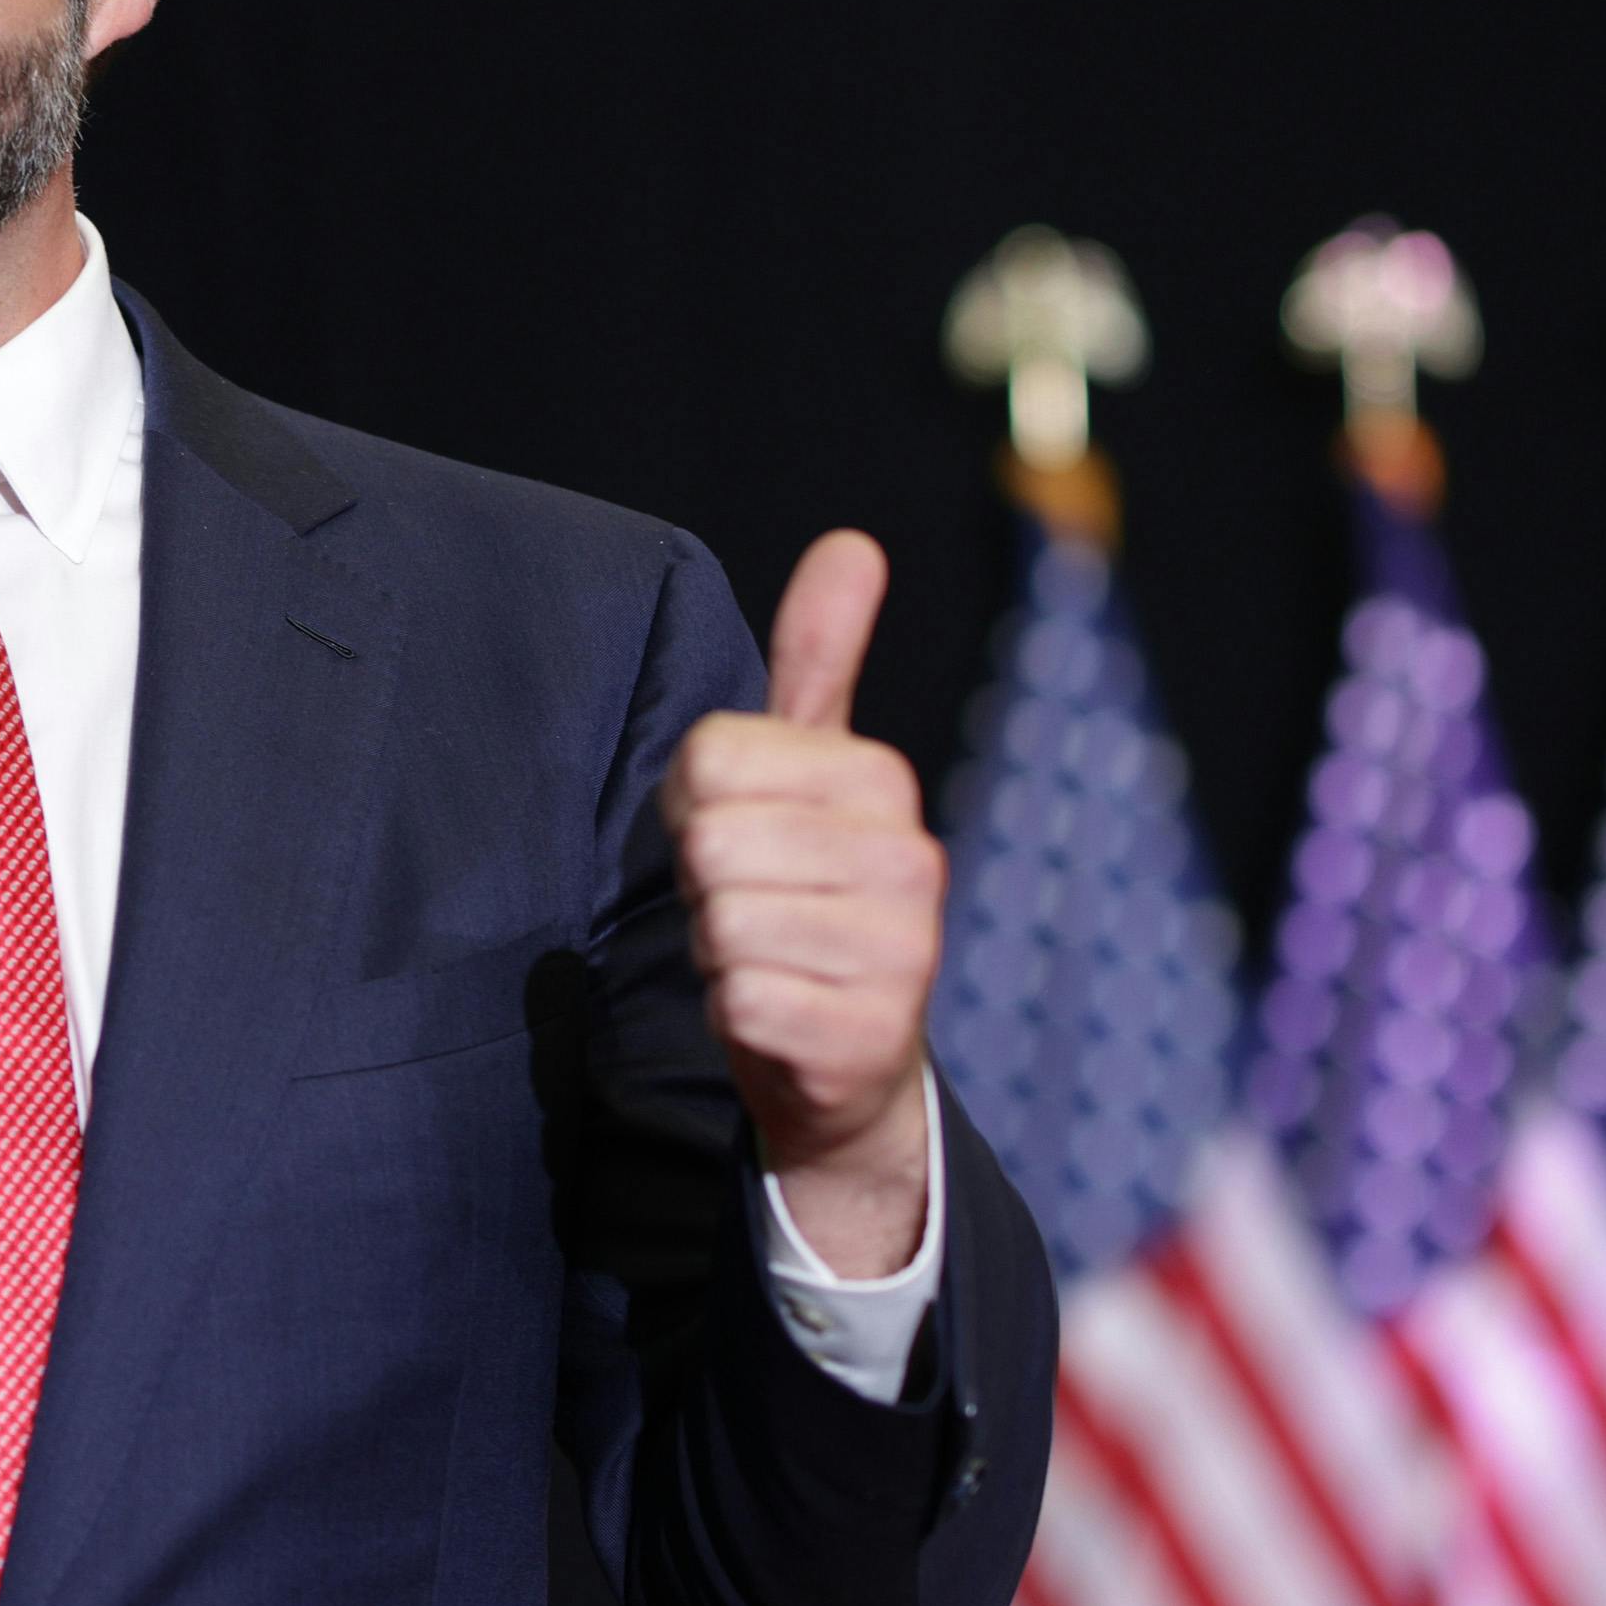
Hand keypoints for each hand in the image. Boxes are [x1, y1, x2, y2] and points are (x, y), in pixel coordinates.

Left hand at [660, 531, 941, 1275]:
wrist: (848, 1062)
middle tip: (754, 908)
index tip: (743, 839)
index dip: (693, 808)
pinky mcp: (866, 1036)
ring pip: (721, 923)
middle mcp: (912, 859)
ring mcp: (901, 954)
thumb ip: (820, 659)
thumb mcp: (813, 773)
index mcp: (884, 779)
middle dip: (705, 886)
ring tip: (770, 959)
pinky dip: (734, 1015)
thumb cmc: (809, 898)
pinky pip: (738, 1001)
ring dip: (719, 953)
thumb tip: (852, 543)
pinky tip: (779, 1015)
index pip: (709, 760)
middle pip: (711, 843)